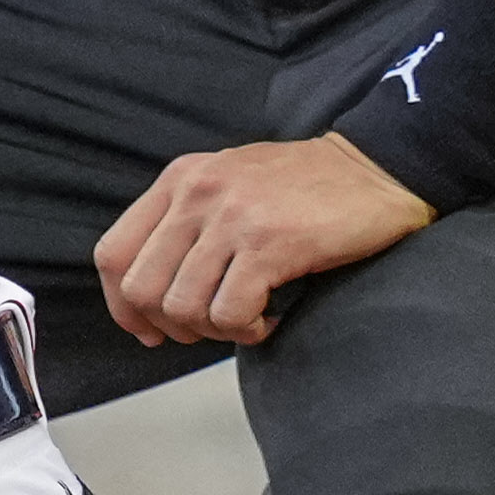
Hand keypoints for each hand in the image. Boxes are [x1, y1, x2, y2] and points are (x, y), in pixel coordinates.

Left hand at [94, 134, 435, 347]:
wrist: (381, 164)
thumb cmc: (307, 185)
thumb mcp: (228, 183)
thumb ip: (186, 221)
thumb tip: (151, 292)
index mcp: (178, 180)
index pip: (112, 253)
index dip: (121, 304)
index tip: (147, 329)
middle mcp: (195, 194)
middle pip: (140, 288)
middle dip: (168, 325)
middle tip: (207, 328)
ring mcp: (231, 218)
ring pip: (181, 307)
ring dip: (212, 330)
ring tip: (245, 320)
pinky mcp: (270, 243)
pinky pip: (229, 312)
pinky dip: (245, 330)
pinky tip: (270, 319)